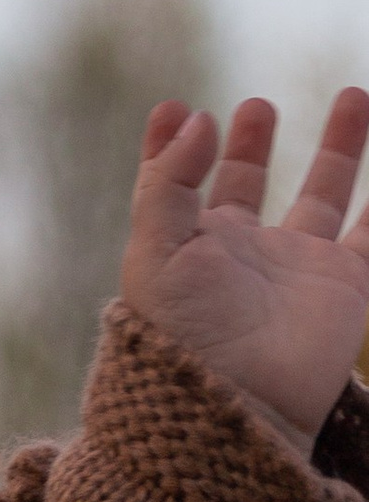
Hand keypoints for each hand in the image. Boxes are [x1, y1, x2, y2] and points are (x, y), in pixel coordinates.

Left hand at [120, 90, 368, 466]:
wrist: (234, 407)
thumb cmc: (182, 338)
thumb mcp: (154, 255)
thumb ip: (167, 182)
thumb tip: (196, 115)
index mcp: (190, 249)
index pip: (180, 186)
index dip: (175, 148)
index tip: (172, 107)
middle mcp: (244, 257)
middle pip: (252, 186)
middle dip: (253, 146)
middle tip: (257, 106)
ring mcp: (298, 270)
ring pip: (326, 193)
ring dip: (341, 146)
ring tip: (355, 94)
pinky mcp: (346, 286)